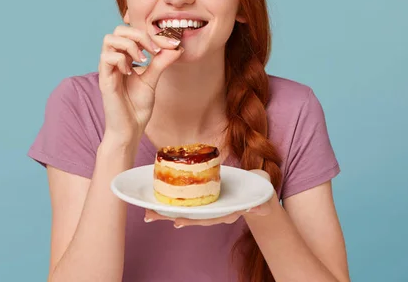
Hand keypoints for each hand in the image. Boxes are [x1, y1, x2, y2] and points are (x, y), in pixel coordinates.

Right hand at [98, 22, 182, 145]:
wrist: (130, 129)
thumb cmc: (137, 107)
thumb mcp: (153, 80)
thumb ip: (161, 62)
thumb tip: (176, 47)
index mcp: (125, 58)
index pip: (134, 34)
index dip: (153, 35)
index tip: (172, 43)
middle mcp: (115, 60)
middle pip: (118, 30)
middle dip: (139, 35)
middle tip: (154, 50)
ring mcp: (108, 69)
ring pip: (109, 39)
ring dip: (130, 45)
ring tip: (142, 60)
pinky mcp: (104, 80)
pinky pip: (106, 58)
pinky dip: (121, 60)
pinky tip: (130, 73)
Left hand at [145, 170, 276, 227]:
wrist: (255, 186)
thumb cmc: (257, 189)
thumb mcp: (261, 194)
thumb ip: (261, 201)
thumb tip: (260, 207)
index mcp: (225, 213)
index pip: (207, 219)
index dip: (192, 220)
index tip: (178, 221)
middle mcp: (213, 212)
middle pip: (190, 217)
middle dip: (169, 216)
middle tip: (150, 216)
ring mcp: (206, 206)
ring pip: (183, 211)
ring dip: (164, 212)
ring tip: (146, 212)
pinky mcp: (201, 197)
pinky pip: (183, 200)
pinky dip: (168, 200)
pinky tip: (152, 201)